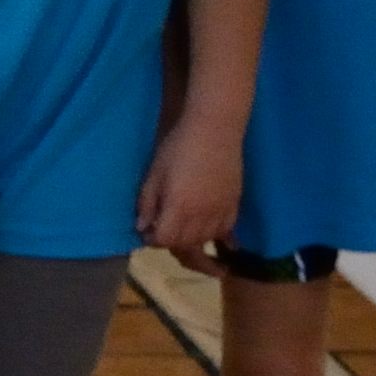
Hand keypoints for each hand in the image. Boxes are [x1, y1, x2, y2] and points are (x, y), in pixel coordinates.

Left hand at [139, 116, 242, 263]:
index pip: (164, 240)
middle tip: (165, 238)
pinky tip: (214, 240)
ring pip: (206, 241)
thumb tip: (142, 228)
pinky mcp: (234, 205)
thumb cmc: (178, 147)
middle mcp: (201, 217)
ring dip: (193, 245)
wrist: (215, 129)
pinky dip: (217, 238)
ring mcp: (220, 212)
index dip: (153, 240)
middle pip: (186, 246)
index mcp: (178, 209)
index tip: (148, 233)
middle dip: (172, 246)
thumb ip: (147, 203)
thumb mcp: (155, 173)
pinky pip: (226, 232)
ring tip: (187, 241)